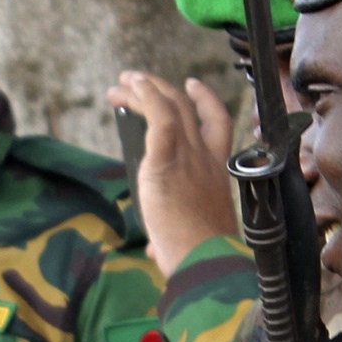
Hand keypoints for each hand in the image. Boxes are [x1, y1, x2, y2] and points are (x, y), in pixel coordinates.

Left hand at [107, 71, 237, 275]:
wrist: (205, 260)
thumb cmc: (200, 257)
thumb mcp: (191, 235)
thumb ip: (170, 239)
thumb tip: (156, 252)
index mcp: (216, 172)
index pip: (218, 124)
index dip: (205, 100)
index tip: (190, 85)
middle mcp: (205, 158)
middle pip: (186, 108)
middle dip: (161, 88)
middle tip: (136, 80)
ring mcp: (189, 156)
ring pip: (170, 105)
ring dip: (144, 88)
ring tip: (123, 81)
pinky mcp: (166, 160)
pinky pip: (159, 116)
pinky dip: (146, 95)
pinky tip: (130, 86)